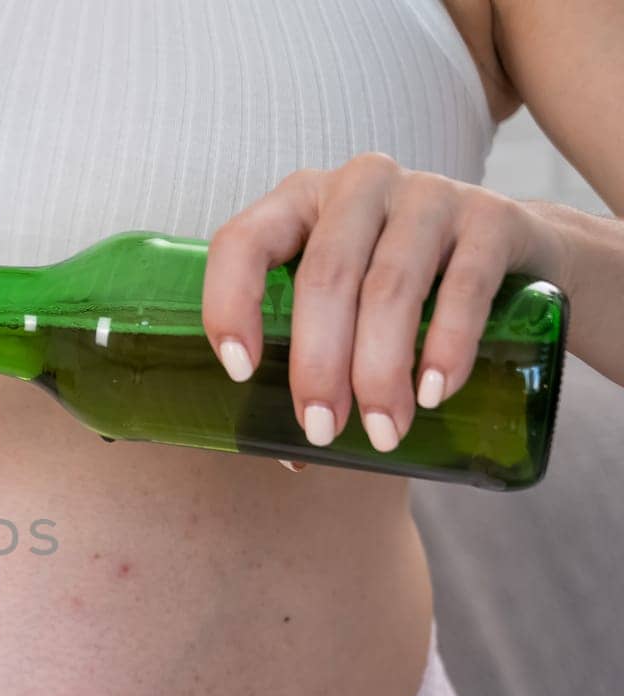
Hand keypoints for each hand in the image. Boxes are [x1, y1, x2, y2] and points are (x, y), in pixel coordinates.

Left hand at [202, 153, 565, 452]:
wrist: (512, 249)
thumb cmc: (401, 285)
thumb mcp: (344, 303)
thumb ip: (312, 362)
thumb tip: (292, 459)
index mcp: (299, 203)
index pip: (243, 242)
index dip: (231, 305)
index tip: (241, 374)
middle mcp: (359, 187)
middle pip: (324, 277)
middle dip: (318, 365)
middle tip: (321, 430)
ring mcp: (428, 195)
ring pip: (389, 287)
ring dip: (380, 370)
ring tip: (382, 430)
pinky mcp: (493, 216)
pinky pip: (463, 287)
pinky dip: (446, 348)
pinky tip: (433, 393)